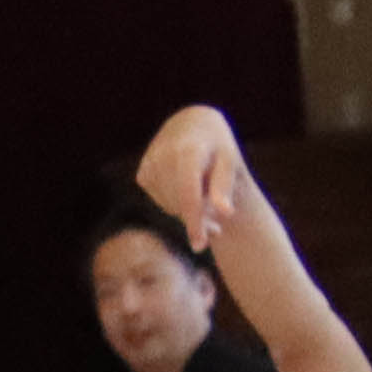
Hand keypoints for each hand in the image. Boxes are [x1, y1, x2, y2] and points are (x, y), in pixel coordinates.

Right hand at [136, 103, 253, 256]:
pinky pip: (160, 200)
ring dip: (187, 210)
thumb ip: (225, 187)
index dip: (194, 221)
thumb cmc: (217, 148)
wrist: (194, 125)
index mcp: (189, 150)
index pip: (188, 193)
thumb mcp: (228, 162)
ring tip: (204, 198)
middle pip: (179, 203)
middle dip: (198, 217)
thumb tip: (226, 213)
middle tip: (216, 225)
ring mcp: (150, 164)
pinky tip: (184, 188)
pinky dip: (174, 202)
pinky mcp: (142, 173)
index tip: (200, 245)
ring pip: (169, 205)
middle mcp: (165, 154)